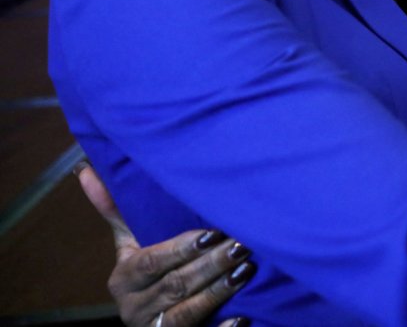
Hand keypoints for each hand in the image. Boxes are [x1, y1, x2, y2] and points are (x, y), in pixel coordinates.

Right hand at [76, 163, 253, 326]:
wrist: (151, 318)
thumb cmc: (147, 270)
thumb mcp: (129, 242)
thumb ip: (115, 209)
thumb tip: (86, 169)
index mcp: (123, 279)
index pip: (153, 262)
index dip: (182, 248)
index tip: (213, 233)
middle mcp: (135, 308)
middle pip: (175, 286)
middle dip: (210, 266)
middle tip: (243, 245)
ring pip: (187, 313)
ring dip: (218, 292)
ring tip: (246, 271)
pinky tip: (243, 316)